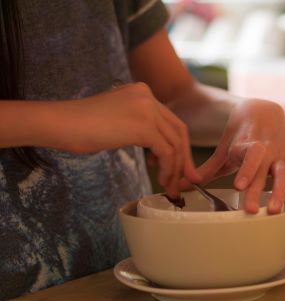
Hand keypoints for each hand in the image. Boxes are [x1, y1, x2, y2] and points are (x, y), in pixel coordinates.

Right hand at [54, 82, 199, 198]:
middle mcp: (148, 96)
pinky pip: (167, 152)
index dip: (178, 146)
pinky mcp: (143, 126)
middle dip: (184, 158)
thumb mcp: (117, 119)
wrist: (60, 123)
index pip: (171, 121)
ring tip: (170, 186)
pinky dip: (168, 169)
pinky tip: (161, 180)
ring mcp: (147, 109)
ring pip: (175, 144)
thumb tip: (156, 149)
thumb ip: (138, 126)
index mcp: (142, 92)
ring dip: (176, 168)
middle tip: (186, 180)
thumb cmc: (80, 127)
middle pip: (179, 131)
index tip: (176, 167)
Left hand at [188, 99, 284, 213]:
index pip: (248, 156)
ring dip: (281, 189)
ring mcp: (280, 153)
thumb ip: (206, 170)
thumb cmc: (239, 136)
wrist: (261, 111)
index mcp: (245, 146)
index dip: (246, 170)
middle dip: (258, 189)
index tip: (239, 186)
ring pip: (284, 171)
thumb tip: (181, 185)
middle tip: (252, 209)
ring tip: (275, 209)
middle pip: (263, 170)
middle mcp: (264, 151)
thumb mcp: (223, 151)